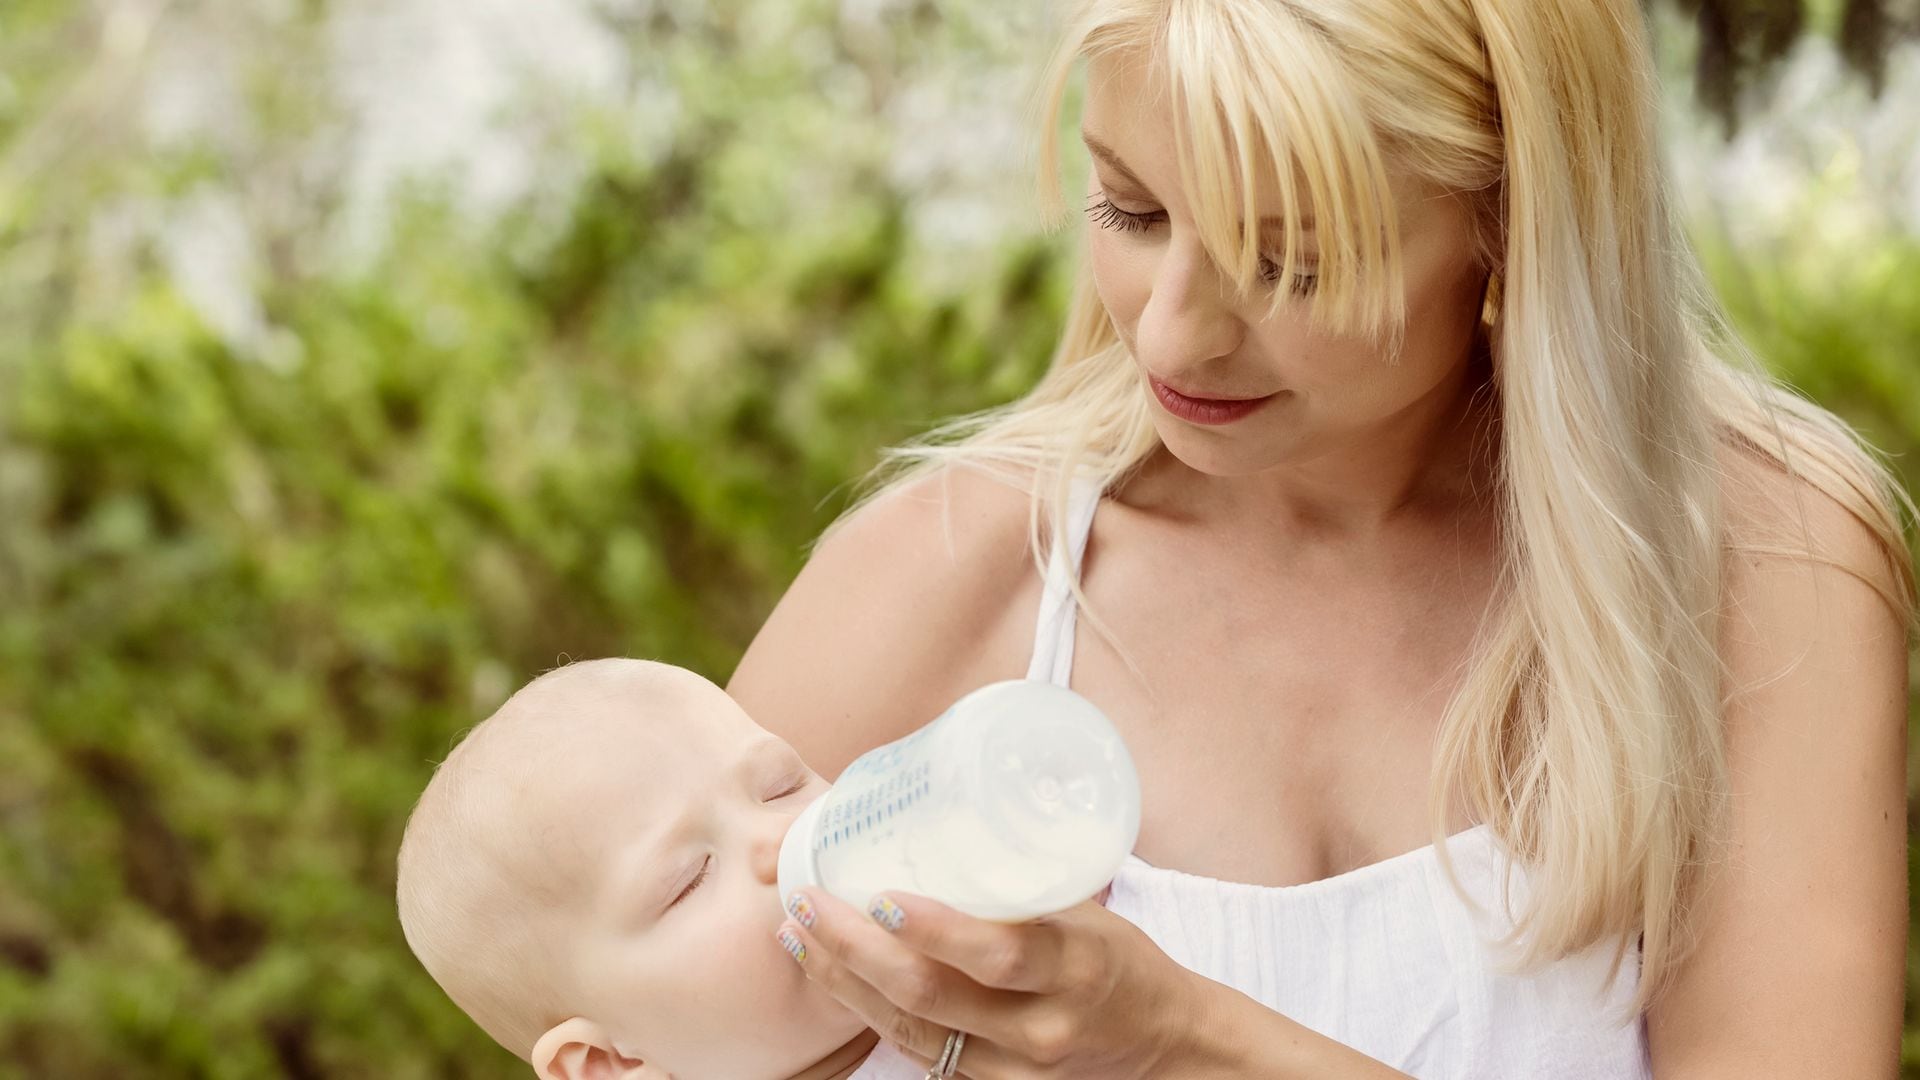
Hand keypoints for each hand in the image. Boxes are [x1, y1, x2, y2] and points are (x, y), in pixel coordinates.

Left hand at [775, 884, 1203, 1078]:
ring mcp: (1012, 1070)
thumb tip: (940, 818)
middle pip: (931, 996)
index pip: (1000, 953)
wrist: (1162, 1048)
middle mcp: (1041, 1028)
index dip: (935, 928)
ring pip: (910, 1031)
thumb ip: (1020, 888)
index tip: (879, 895)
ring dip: (843, 982)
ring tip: (798, 936)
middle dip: (855, 950)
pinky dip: (867, 1012)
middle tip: (806, 903)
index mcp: (1076, 968)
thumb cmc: (1118, 961)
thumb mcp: (1086, 916)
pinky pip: (917, 1053)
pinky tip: (833, 977)